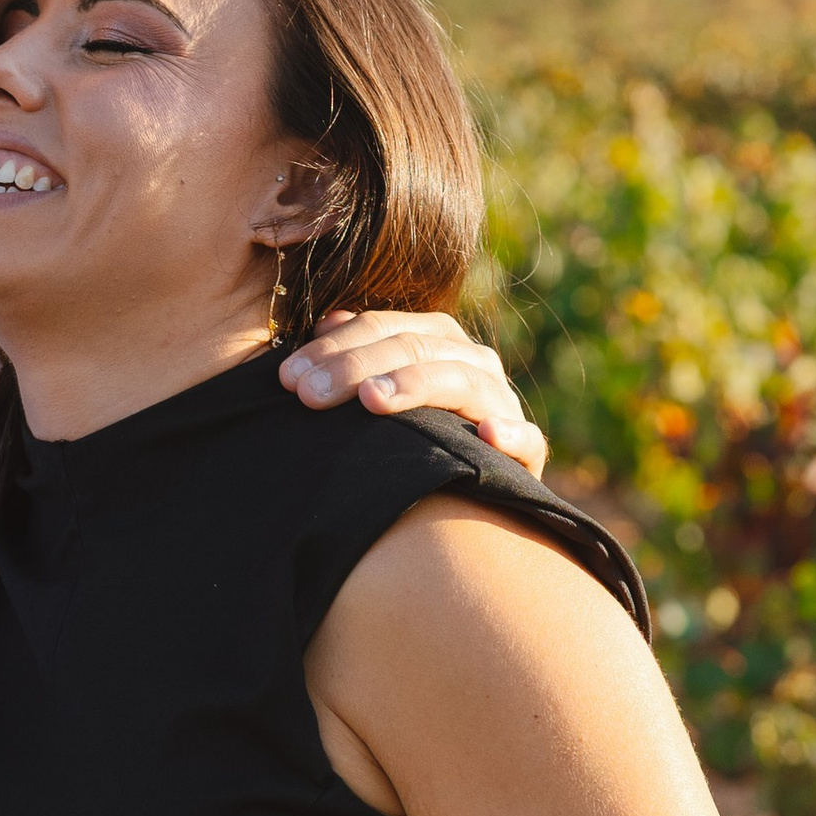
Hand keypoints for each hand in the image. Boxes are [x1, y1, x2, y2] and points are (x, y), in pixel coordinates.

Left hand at [280, 307, 546, 476]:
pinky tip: (486, 434)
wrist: (461, 494)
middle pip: (415, 349)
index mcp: (437, 341)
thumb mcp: (377, 392)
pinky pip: (526, 439)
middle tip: (309, 395)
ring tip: (373, 400)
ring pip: (462, 380)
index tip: (288, 378)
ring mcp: (501, 404)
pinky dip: (509, 433)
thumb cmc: (406, 437)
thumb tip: (327, 321)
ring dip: (416, 385)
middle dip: (356, 367)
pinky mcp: (527, 452)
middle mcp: (472, 363)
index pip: (384, 329)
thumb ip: (357, 354)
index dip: (334, 348)